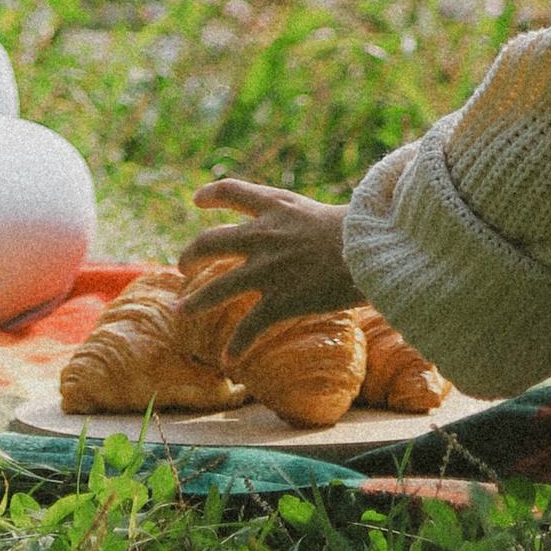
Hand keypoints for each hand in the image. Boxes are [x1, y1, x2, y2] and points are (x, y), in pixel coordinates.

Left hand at [180, 179, 355, 332]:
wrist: (370, 250)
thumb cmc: (361, 229)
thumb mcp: (322, 211)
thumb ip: (299, 219)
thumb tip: (298, 227)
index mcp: (276, 207)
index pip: (233, 191)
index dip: (211, 194)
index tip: (197, 199)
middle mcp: (263, 236)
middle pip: (210, 241)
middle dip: (190, 253)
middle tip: (181, 264)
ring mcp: (268, 270)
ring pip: (217, 288)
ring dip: (196, 302)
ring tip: (180, 310)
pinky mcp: (279, 301)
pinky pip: (248, 328)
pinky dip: (237, 345)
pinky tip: (228, 359)